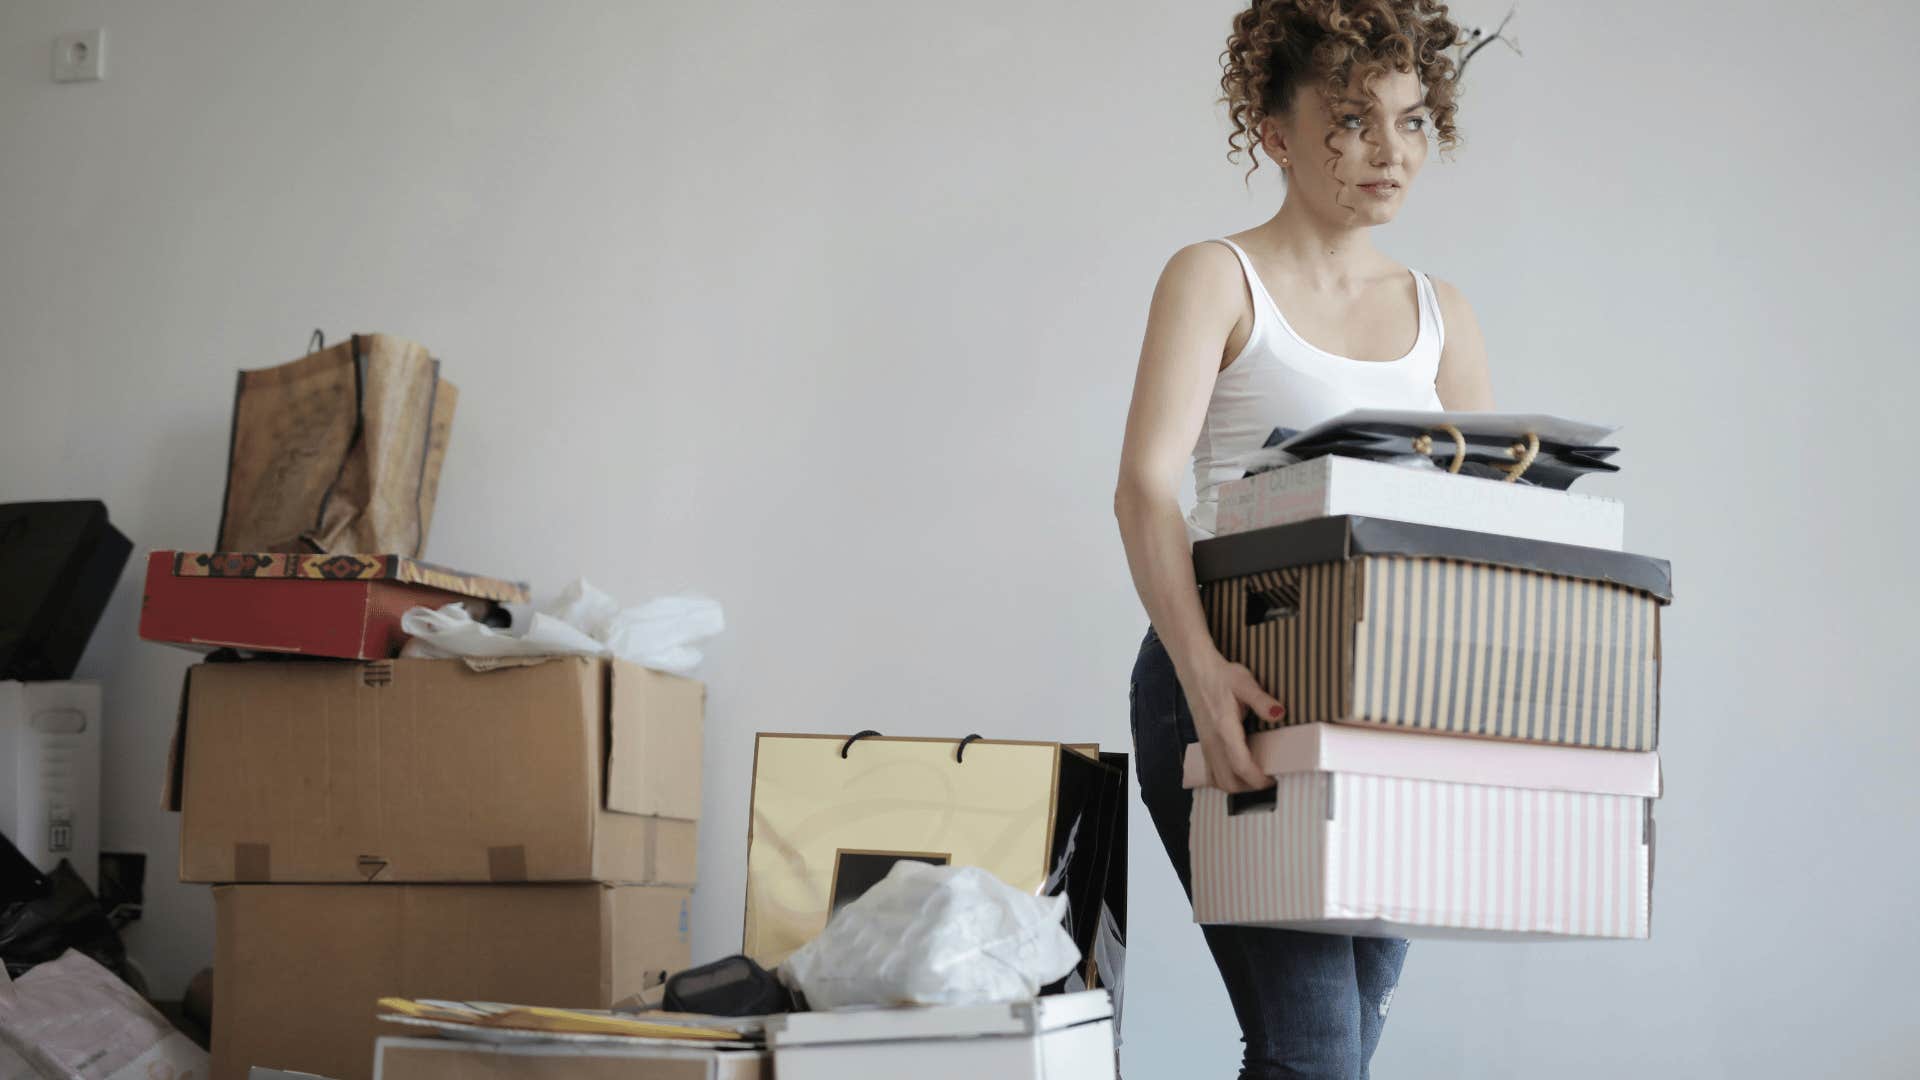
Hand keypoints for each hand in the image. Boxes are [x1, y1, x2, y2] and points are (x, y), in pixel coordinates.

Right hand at [1180, 651, 1284, 793]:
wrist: (1196, 670)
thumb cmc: (1221, 676)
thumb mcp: (1245, 683)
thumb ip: (1262, 701)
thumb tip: (1279, 714)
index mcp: (1224, 729)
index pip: (1241, 766)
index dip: (1258, 780)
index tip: (1273, 780)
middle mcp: (1212, 742)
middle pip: (1228, 782)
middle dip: (1249, 789)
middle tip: (1268, 781)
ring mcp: (1206, 745)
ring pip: (1218, 780)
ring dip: (1237, 786)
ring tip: (1256, 779)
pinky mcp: (1204, 744)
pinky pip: (1212, 773)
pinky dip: (1225, 779)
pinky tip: (1238, 773)